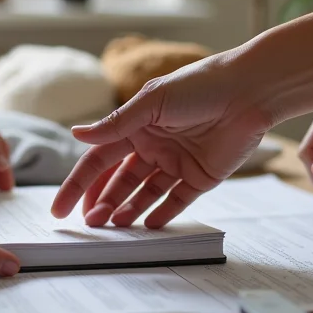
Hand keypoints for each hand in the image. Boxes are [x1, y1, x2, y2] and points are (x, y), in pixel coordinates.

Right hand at [51, 57, 270, 227]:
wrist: (251, 91)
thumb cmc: (200, 85)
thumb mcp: (153, 102)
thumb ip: (116, 124)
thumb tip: (77, 134)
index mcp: (135, 127)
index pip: (99, 160)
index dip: (78, 184)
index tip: (61, 208)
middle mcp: (153, 146)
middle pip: (118, 181)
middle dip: (102, 203)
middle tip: (91, 224)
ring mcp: (175, 163)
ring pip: (144, 194)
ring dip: (127, 210)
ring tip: (115, 227)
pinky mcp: (200, 176)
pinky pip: (176, 200)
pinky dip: (162, 214)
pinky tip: (147, 225)